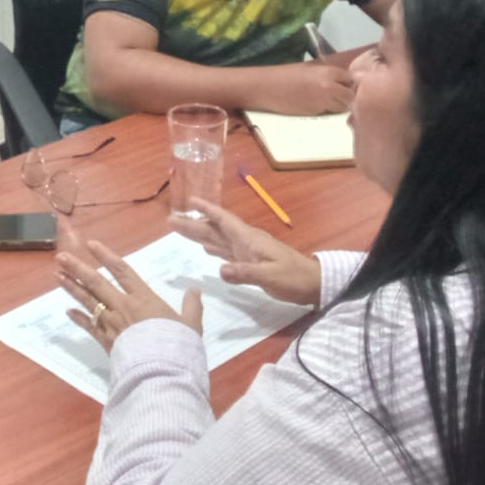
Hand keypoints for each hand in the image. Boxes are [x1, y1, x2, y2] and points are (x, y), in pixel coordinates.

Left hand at [57, 241, 202, 352]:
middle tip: (61, 257)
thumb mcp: (191, 324)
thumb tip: (194, 290)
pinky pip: (89, 327)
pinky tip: (68, 311)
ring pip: (88, 301)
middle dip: (78, 268)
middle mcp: (124, 306)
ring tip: (57, 275)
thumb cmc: (177, 345)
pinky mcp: (106, 341)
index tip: (91, 244)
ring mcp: (112, 323)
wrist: (162, 370)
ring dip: (71, 288)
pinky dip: (79, 318)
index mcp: (144, 298)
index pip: (122, 271)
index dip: (106, 256)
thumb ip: (192, 306)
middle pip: (97, 283)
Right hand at [171, 199, 323, 305]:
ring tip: (181, 229)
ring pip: (219, 239)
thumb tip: (219, 270)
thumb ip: (245, 273)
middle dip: (194, 223)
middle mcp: (245, 242)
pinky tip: (205, 248)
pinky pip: (227, 252)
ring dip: (200, 234)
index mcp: (249, 239)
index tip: (189, 200)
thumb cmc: (294, 277)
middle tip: (171, 220)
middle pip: (215, 229)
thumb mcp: (270, 276)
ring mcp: (248, 252)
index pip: (224, 220)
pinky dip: (214, 248)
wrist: (314, 284)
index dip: (207, 210)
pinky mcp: (251, 263)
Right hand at [258, 62, 353, 114]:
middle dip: (348, 97)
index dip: (350, 84)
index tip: (345, 87)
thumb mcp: (310, 70)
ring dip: (340, 106)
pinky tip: (320, 109)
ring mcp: (324, 101)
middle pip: (352, 95)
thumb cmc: (285, 76)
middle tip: (339, 98)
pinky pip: (330, 113)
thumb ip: (328, 76)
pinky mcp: (316, 113)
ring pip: (343, 107)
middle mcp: (330, 86)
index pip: (352, 79)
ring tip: (329, 104)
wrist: (266, 87)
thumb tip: (343, 84)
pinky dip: (329, 112)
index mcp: (329, 71)